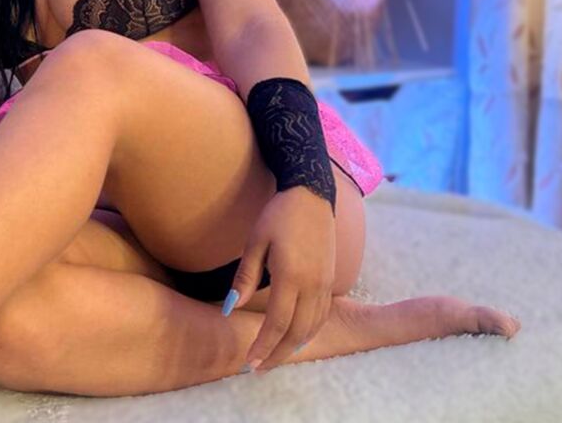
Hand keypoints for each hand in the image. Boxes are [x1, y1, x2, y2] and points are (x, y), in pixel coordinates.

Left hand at [229, 188, 334, 371]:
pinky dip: (309, 331)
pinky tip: (296, 336)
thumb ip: (245, 277)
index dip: (263, 346)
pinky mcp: (331, 278)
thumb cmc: (277, 215)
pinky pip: (322, 314)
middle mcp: (312, 284)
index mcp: (291, 276)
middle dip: (278, 354)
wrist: (311, 194)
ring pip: (313, 326)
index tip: (249, 362)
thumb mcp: (255, 242)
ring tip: (274, 357)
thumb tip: (229, 308)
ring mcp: (325, 282)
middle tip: (258, 367)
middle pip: (297, 332)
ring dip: (294, 346)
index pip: (277, 323)